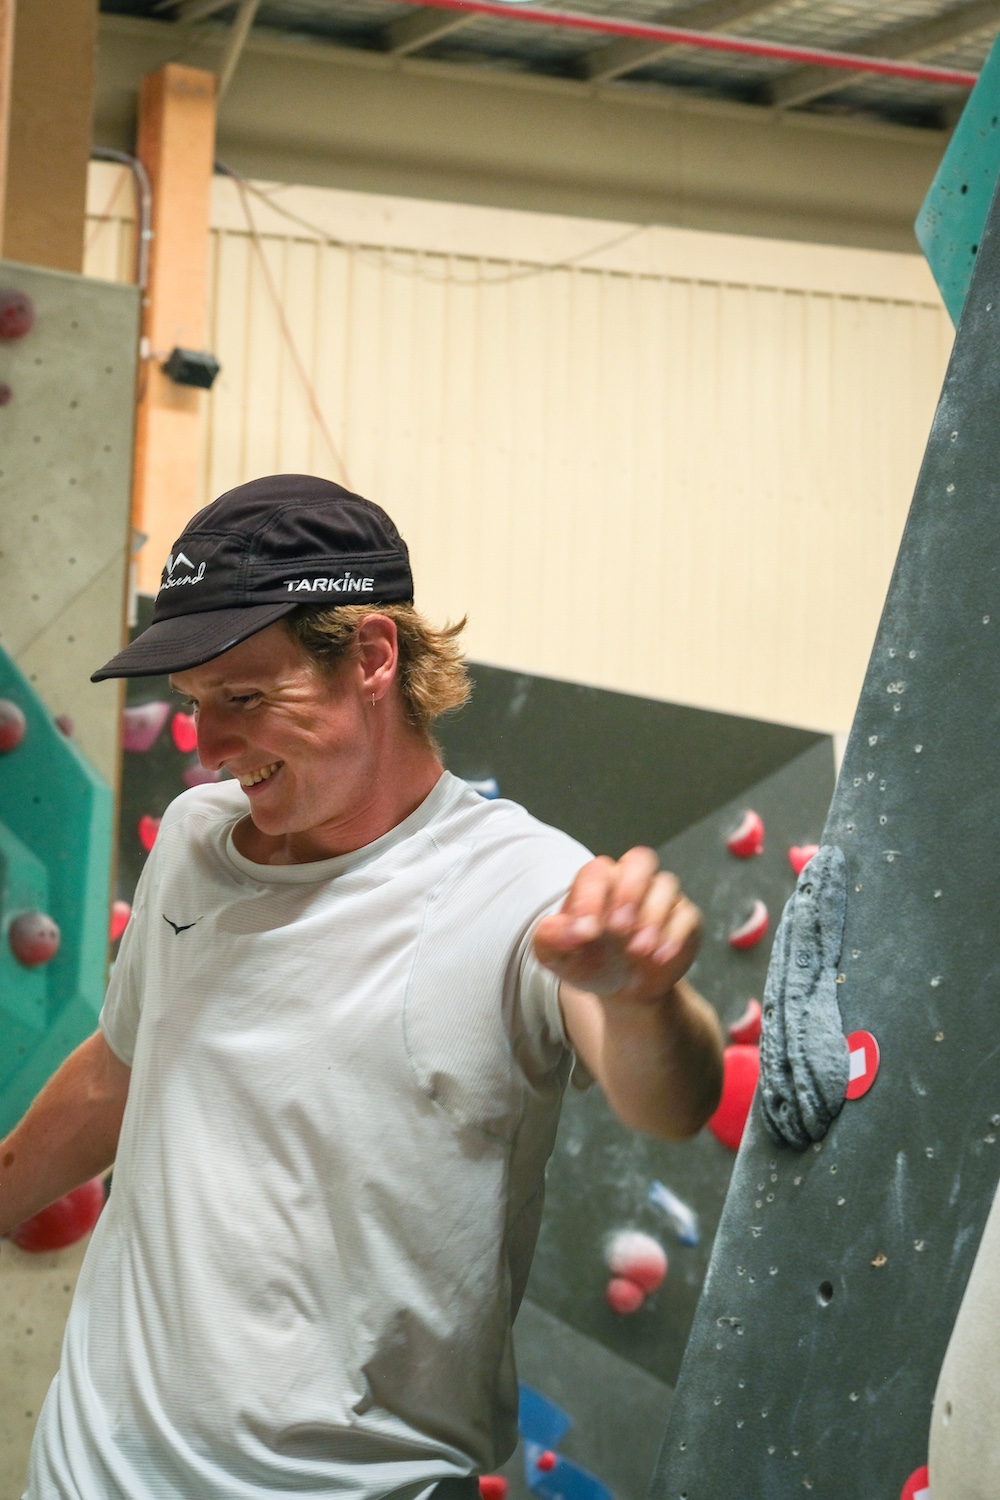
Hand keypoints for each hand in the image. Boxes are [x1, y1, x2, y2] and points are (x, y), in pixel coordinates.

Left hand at [533, 847, 701, 1004]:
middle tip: (618, 928)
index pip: (596, 872)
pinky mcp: (685, 919)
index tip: (585, 933)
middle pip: (639, 860)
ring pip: (666, 885)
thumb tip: (556, 929)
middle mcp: (631, 881)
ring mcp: (661, 897)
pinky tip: (659, 958)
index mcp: (597, 882)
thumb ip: (549, 940)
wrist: (622, 989)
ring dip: (652, 917)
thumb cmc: (587, 961)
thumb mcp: (559, 957)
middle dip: (629, 891)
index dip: (590, 898)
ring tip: (638, 951)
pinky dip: (674, 935)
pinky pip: (687, 915)